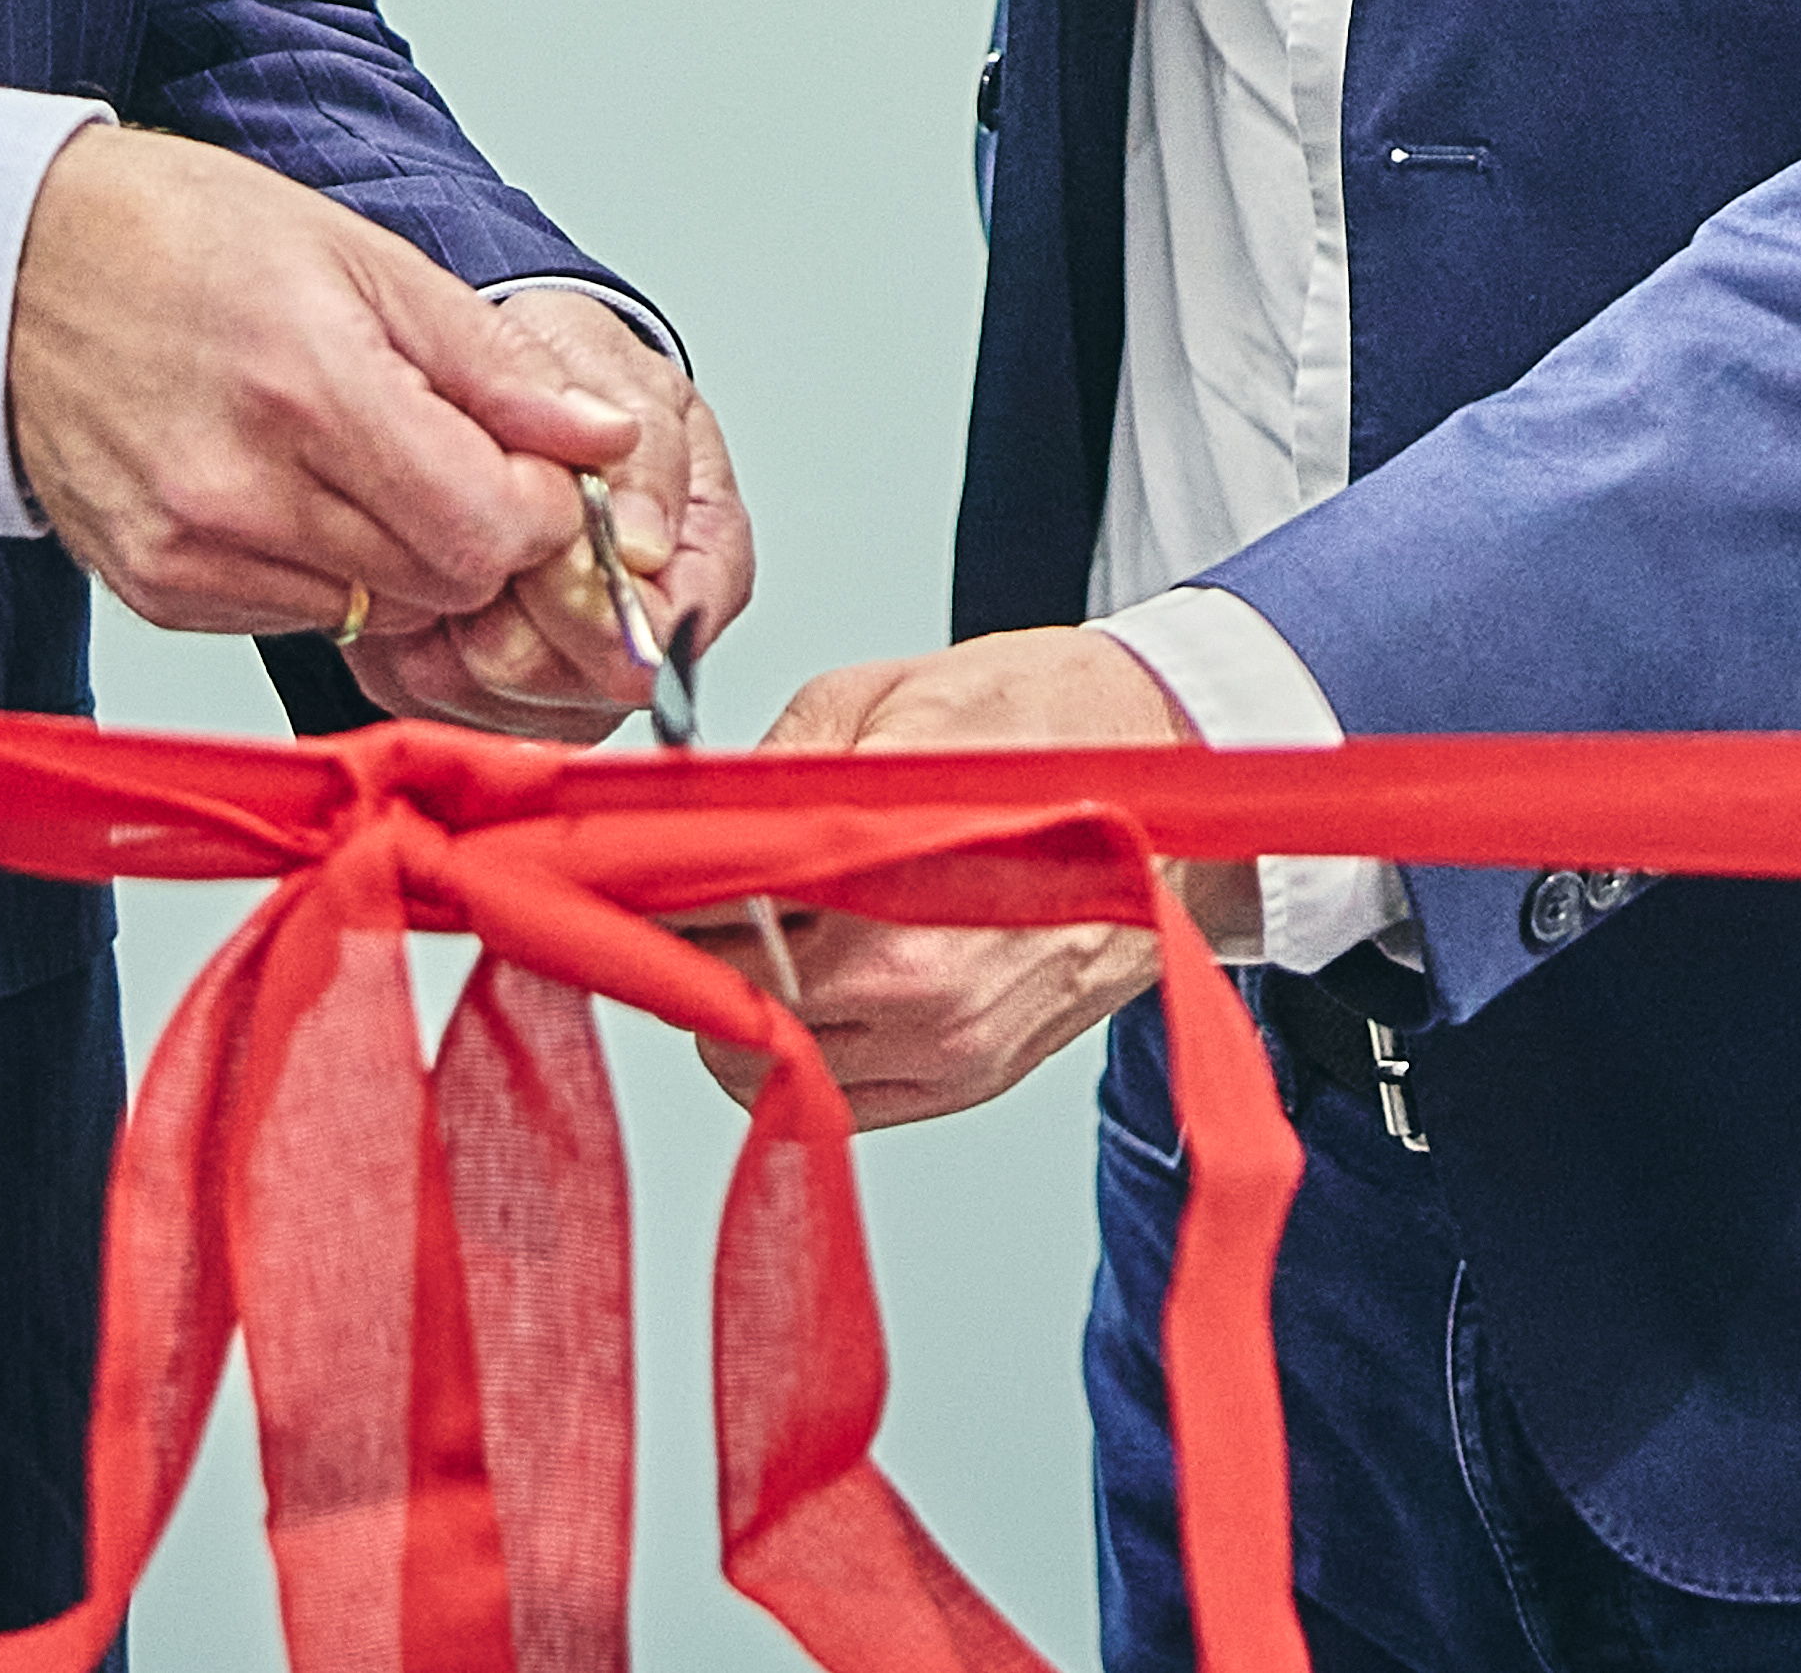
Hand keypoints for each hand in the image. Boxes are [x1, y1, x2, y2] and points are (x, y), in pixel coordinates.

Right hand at [4, 127, 632, 642]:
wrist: (9, 265)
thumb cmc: (175, 235)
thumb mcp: (360, 256)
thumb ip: (493, 365)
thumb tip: (604, 441)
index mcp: (310, 387)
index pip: (492, 529)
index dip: (539, 505)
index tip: (530, 462)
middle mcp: (243, 488)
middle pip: (445, 583)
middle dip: (475, 527)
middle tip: (443, 449)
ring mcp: (191, 551)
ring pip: (378, 611)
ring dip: (399, 552)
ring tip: (347, 452)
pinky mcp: (157, 589)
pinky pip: (296, 616)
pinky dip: (320, 567)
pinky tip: (281, 484)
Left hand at [348, 297, 759, 743]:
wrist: (490, 382)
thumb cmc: (563, 374)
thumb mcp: (615, 370)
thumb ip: (642, 453)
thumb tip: (642, 544)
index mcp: (706, 557)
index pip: (670, 630)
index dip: (602, 598)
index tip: (549, 547)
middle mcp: (646, 633)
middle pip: (584, 679)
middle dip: (522, 606)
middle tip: (487, 530)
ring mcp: (571, 676)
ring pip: (509, 697)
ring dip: (465, 619)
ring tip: (452, 541)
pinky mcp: (493, 694)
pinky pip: (447, 700)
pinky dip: (422, 641)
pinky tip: (427, 576)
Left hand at [690, 628, 1243, 1128]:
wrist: (1180, 780)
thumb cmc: (1041, 721)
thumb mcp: (881, 699)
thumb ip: (767, 772)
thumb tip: (668, 813)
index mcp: (891, 880)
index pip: (714, 919)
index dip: (649, 894)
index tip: (619, 868)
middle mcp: (921, 984)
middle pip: (729, 1008)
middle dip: (690, 952)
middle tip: (680, 894)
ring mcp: (952, 1046)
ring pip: (772, 1071)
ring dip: (741, 1010)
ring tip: (757, 932)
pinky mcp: (973, 1079)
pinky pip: (839, 1100)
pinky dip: (803, 1051)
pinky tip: (816, 977)